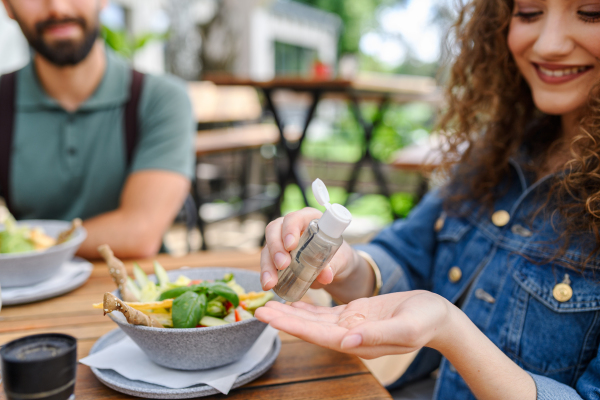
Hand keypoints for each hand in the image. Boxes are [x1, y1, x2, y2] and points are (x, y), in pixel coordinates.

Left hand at [255, 291, 455, 358]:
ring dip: (291, 311)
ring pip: (314, 319)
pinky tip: (294, 300)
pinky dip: (308, 306)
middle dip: (283, 318)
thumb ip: (375, 336)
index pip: (317, 334)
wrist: (437, 316)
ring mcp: (351, 326)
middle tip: (258, 307)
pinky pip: (326, 311)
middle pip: (309, 327)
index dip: (292, 326)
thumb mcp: (405, 328)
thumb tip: (346, 342)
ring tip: (269, 303)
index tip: (270, 317)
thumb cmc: (425, 321)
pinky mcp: (355, 314)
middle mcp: (349, 336)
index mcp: (357, 341)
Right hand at [260, 208, 354, 290]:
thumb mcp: (341, 260)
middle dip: (276, 247)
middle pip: (275, 230)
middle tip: (282, 264)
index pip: (294, 218)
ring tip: (271, 281)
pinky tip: (267, 284)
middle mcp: (291, 227)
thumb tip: (326, 275)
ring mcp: (281, 241)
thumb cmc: (339, 257)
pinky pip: (267, 262)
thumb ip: (334, 265)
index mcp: (309, 219)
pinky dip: (266, 273)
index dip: (290, 229)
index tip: (291, 245)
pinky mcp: (276, 256)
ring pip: (267, 247)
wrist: (335, 269)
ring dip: (267, 264)